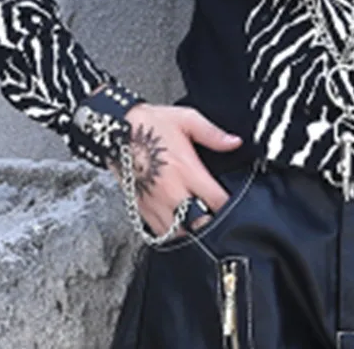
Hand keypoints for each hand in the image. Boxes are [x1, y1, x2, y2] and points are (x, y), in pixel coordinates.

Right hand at [109, 103, 243, 237]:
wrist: (116, 129)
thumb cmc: (152, 123)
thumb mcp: (187, 119)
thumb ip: (213, 133)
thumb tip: (235, 142)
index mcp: (187, 170)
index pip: (216, 201)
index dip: (230, 206)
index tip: (236, 204)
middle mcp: (171, 192)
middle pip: (199, 224)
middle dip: (212, 224)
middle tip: (218, 217)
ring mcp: (155, 203)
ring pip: (179, 234)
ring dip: (192, 231)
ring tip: (199, 223)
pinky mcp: (141, 208)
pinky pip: (158, 233)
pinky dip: (171, 234)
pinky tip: (179, 225)